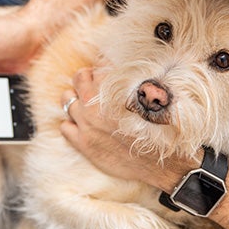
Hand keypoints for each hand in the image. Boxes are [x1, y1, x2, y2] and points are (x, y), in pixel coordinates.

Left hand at [60, 68, 195, 189]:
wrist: (162, 161)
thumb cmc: (160, 128)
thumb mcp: (149, 96)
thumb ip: (132, 81)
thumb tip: (119, 71)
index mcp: (113, 87)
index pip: (99, 67)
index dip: (104, 70)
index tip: (108, 74)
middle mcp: (96, 103)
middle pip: (79, 77)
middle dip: (86, 78)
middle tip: (95, 84)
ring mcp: (86, 123)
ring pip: (67, 100)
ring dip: (76, 99)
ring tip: (87, 104)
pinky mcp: (84, 143)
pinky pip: (65, 126)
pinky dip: (72, 123)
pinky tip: (83, 125)